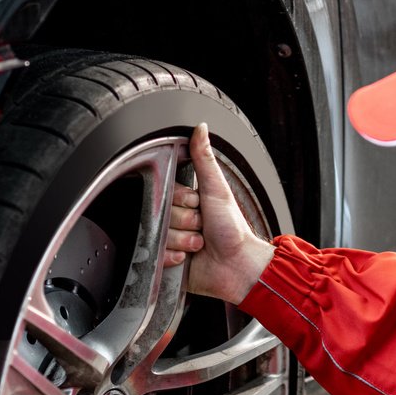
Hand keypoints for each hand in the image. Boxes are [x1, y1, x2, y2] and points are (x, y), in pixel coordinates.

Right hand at [165, 123, 274, 302]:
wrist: (238, 266)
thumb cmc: (232, 229)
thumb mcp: (217, 189)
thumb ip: (204, 159)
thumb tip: (200, 128)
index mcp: (185, 202)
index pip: (165, 193)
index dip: (182, 200)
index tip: (198, 205)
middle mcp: (176, 220)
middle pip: (161, 214)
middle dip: (185, 222)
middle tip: (202, 228)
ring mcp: (170, 242)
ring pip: (159, 235)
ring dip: (182, 241)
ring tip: (199, 245)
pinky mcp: (167, 263)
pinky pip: (157, 256)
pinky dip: (173, 258)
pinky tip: (188, 258)